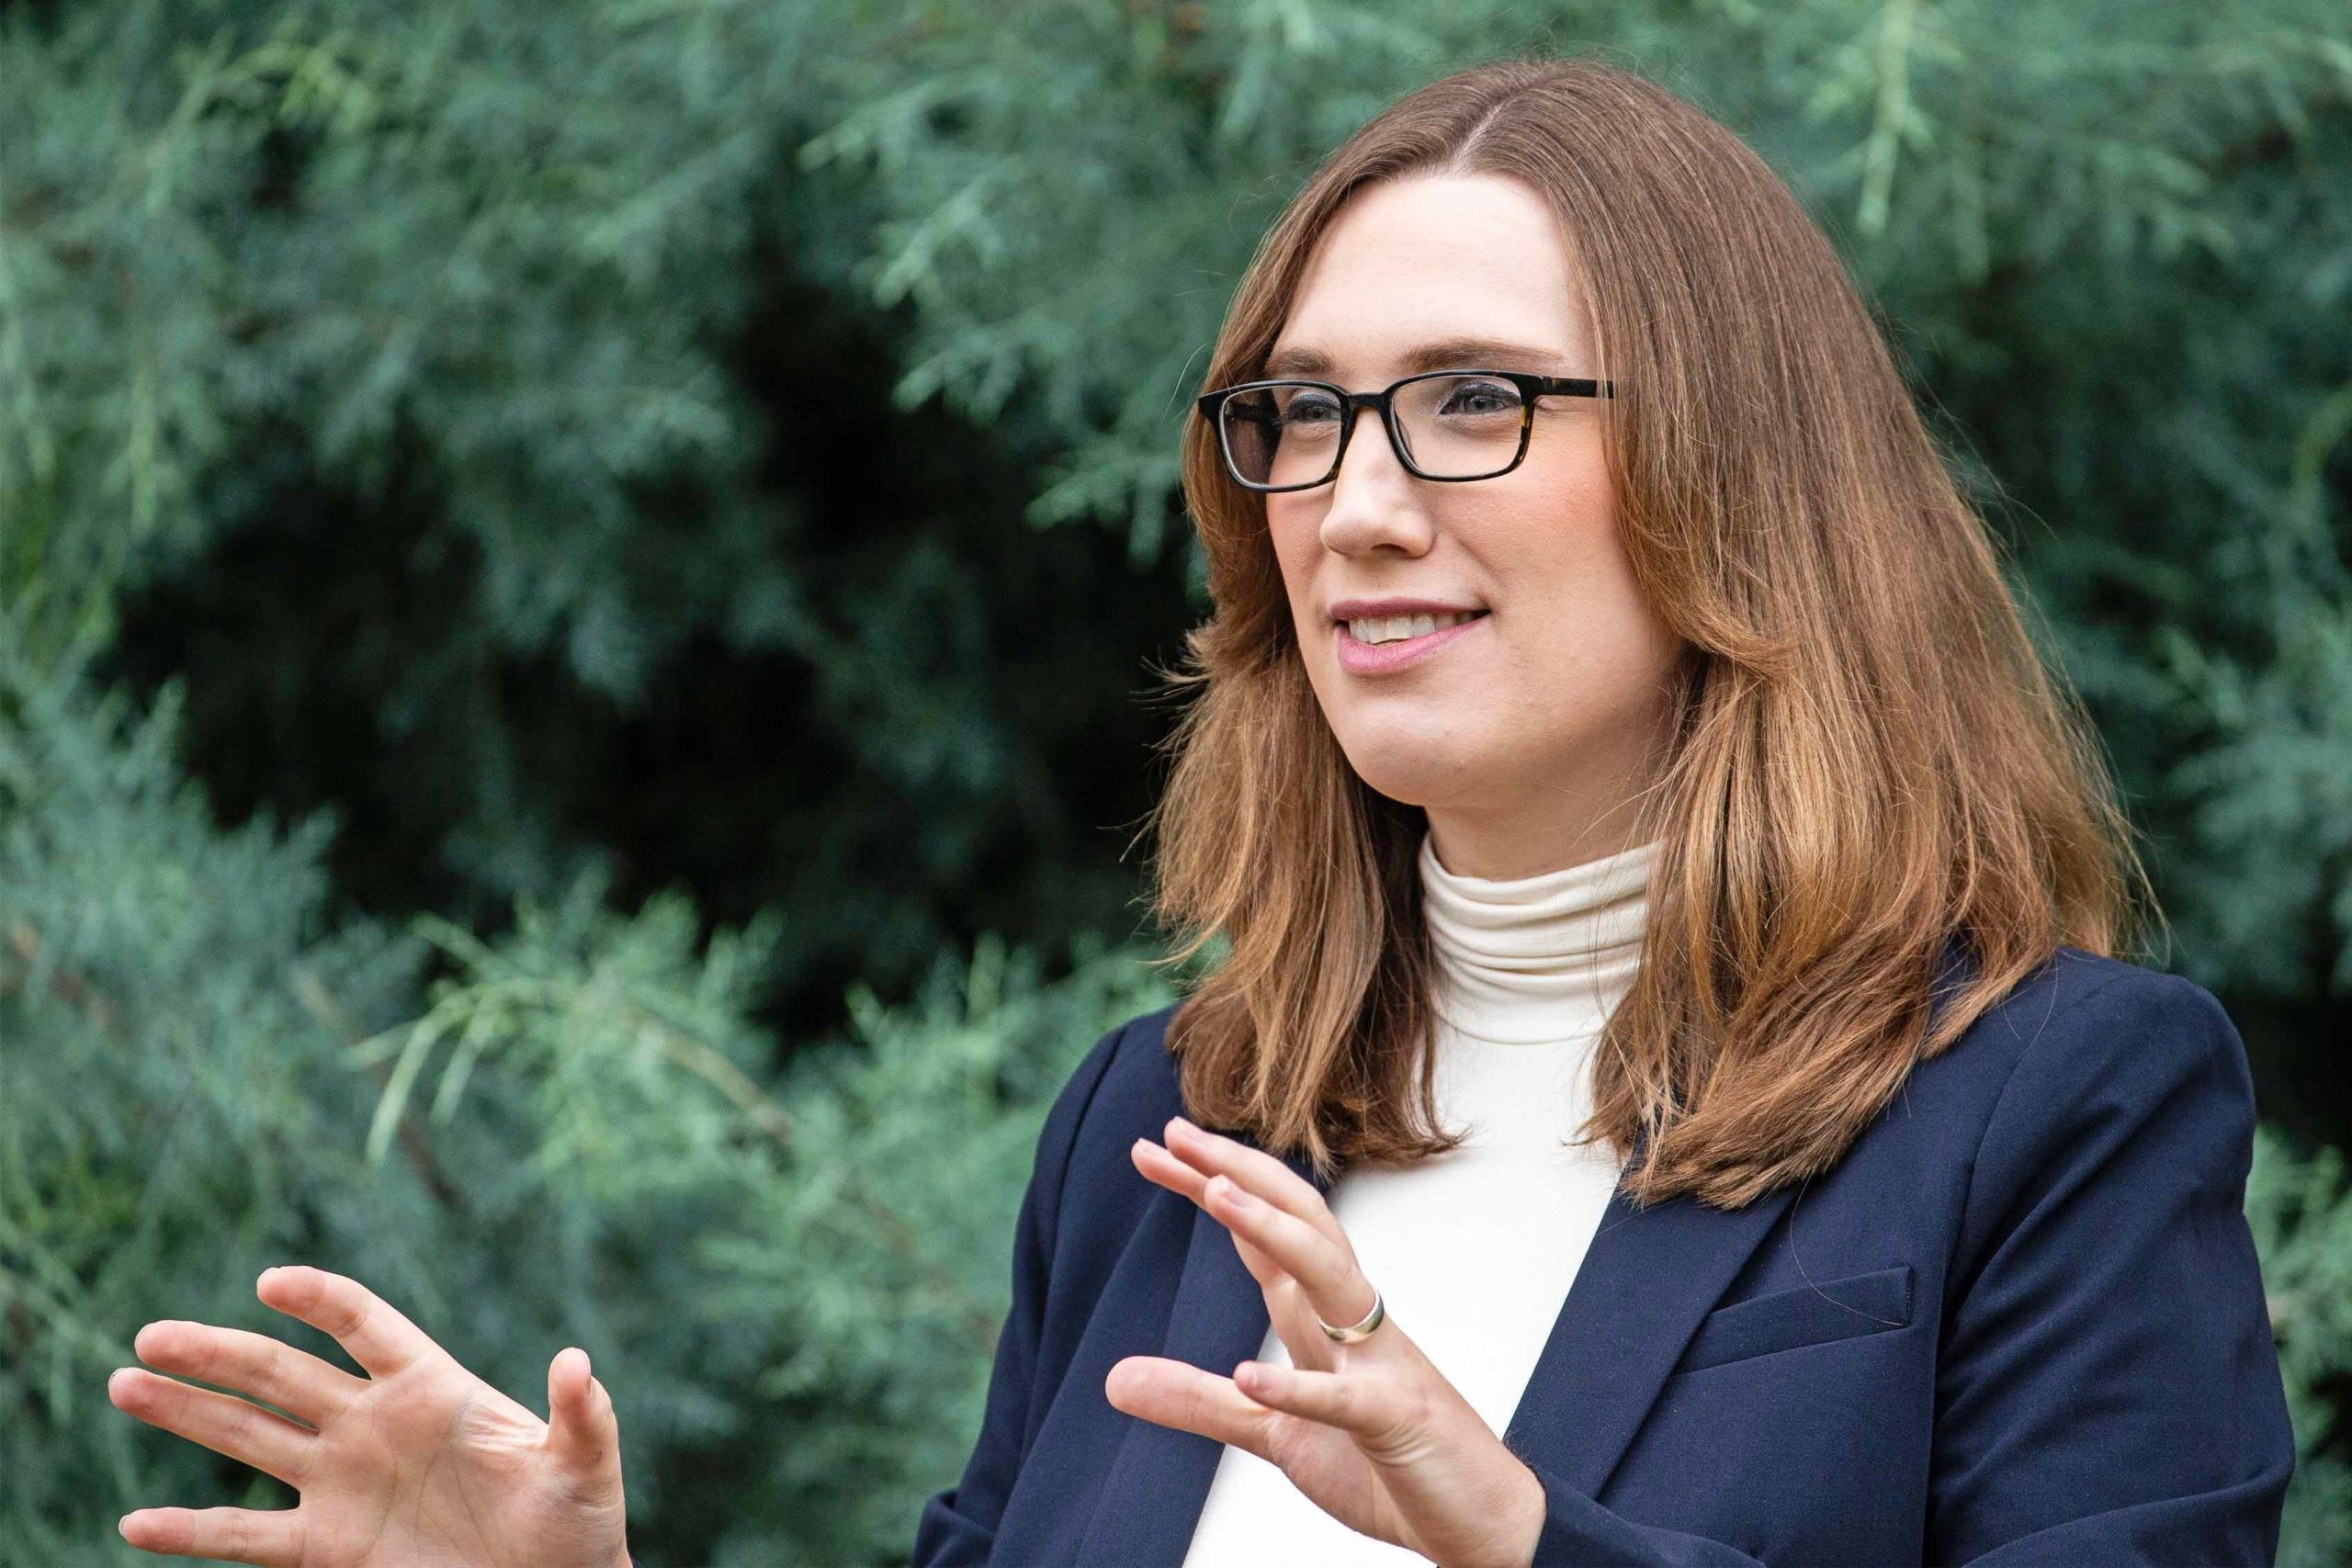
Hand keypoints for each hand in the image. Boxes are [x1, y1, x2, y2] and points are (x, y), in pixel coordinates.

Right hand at [107, 1264, 630, 1567]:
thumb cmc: (577, 1520)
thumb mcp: (585, 1465)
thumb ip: (582, 1415)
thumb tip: (577, 1362)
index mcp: (432, 1388)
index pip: (365, 1326)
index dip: (321, 1300)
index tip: (271, 1282)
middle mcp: (373, 1425)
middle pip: (283, 1374)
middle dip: (218, 1353)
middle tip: (151, 1336)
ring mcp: (342, 1483)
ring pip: (249, 1438)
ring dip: (187, 1412)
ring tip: (125, 1384)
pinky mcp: (326, 1547)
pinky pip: (247, 1536)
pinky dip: (192, 1530)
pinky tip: (136, 1524)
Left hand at [1106, 1117, 1545, 1567]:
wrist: (1481, 1524)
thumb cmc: (1388, 1465)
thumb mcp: (1273, 1434)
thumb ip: (1200, 1400)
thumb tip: (1112, 1378)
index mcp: (1326, 1319)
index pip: (1264, 1233)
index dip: (1211, 1185)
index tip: (1154, 1147)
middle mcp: (1356, 1323)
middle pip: (1300, 1224)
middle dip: (1238, 1173)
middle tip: (1172, 1131)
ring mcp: (1382, 1365)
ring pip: (1331, 1278)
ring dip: (1274, 1232)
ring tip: (1214, 1193)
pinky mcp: (1396, 1422)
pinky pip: (1346, 1399)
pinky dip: (1299, 1389)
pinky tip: (1250, 1376)